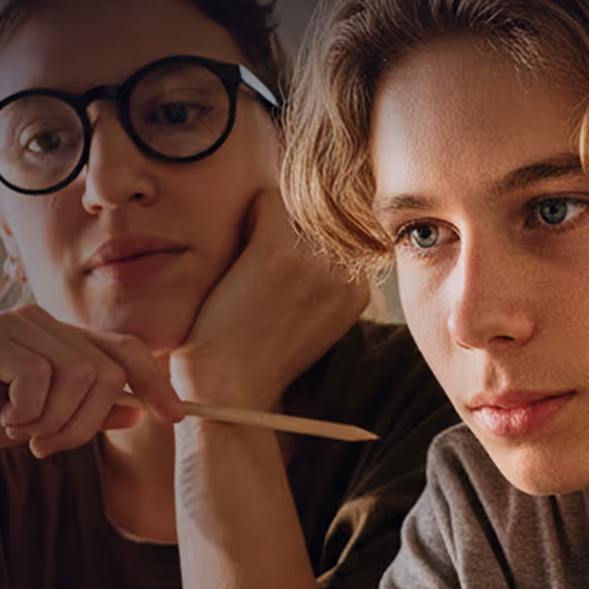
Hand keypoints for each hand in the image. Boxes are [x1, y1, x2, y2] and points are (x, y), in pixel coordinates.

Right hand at [0, 303, 185, 455]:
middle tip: (48, 447)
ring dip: (54, 421)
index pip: (126, 350)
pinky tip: (2, 420)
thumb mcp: (36, 420)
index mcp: (60, 339)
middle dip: (86, 422)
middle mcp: (44, 323)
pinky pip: (37, 378)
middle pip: (105, 372)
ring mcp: (17, 325)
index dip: (156, 381)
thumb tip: (137, 411)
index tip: (176, 417)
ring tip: (21, 433)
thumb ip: (83, 412)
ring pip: (77, 375)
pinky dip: (26, 412)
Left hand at [169, 188, 370, 406]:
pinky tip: (237, 252)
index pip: (338, 231)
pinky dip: (247, 215)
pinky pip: (267, 200)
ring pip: (293, 202)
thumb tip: (307, 233)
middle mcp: (345, 273)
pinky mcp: (278, 253)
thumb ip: (320, 281)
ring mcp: (314, 261)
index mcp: (357, 290)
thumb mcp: (308, 320)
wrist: (230, 388)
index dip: (304, 239)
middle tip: (257, 265)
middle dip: (287, 225)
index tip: (279, 271)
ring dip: (265, 220)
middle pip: (318, 213)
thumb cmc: (256, 357)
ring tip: (246, 262)